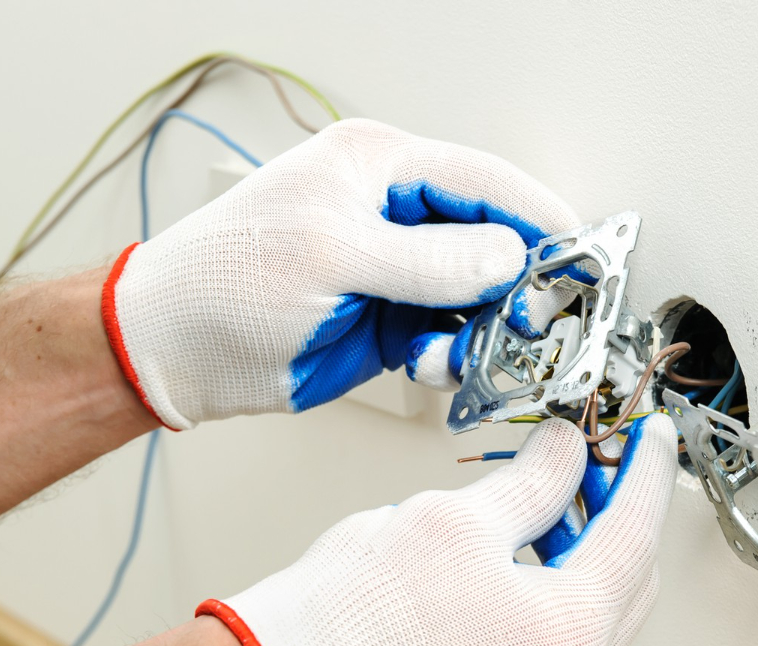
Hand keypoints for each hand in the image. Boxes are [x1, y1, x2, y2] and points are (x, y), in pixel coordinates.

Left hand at [104, 118, 577, 428]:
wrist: (174, 351)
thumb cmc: (225, 284)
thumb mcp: (335, 259)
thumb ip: (429, 260)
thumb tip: (509, 256)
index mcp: (378, 166)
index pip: (485, 180)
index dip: (540, 219)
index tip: (582, 261)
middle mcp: (391, 211)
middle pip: (492, 239)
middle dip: (515, 286)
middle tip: (532, 325)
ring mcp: (393, 268)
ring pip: (477, 295)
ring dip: (482, 330)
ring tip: (456, 354)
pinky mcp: (388, 318)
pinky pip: (449, 334)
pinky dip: (454, 355)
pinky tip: (432, 366)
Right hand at [196, 414, 677, 645]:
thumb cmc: (357, 608)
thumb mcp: (463, 515)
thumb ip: (537, 479)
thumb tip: (567, 451)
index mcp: (569, 637)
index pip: (635, 536)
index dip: (647, 472)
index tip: (651, 437)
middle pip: (626, 586)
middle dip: (615, 517)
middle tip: (592, 462)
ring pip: (589, 622)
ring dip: (579, 558)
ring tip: (543, 505)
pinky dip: (548, 600)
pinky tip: (515, 560)